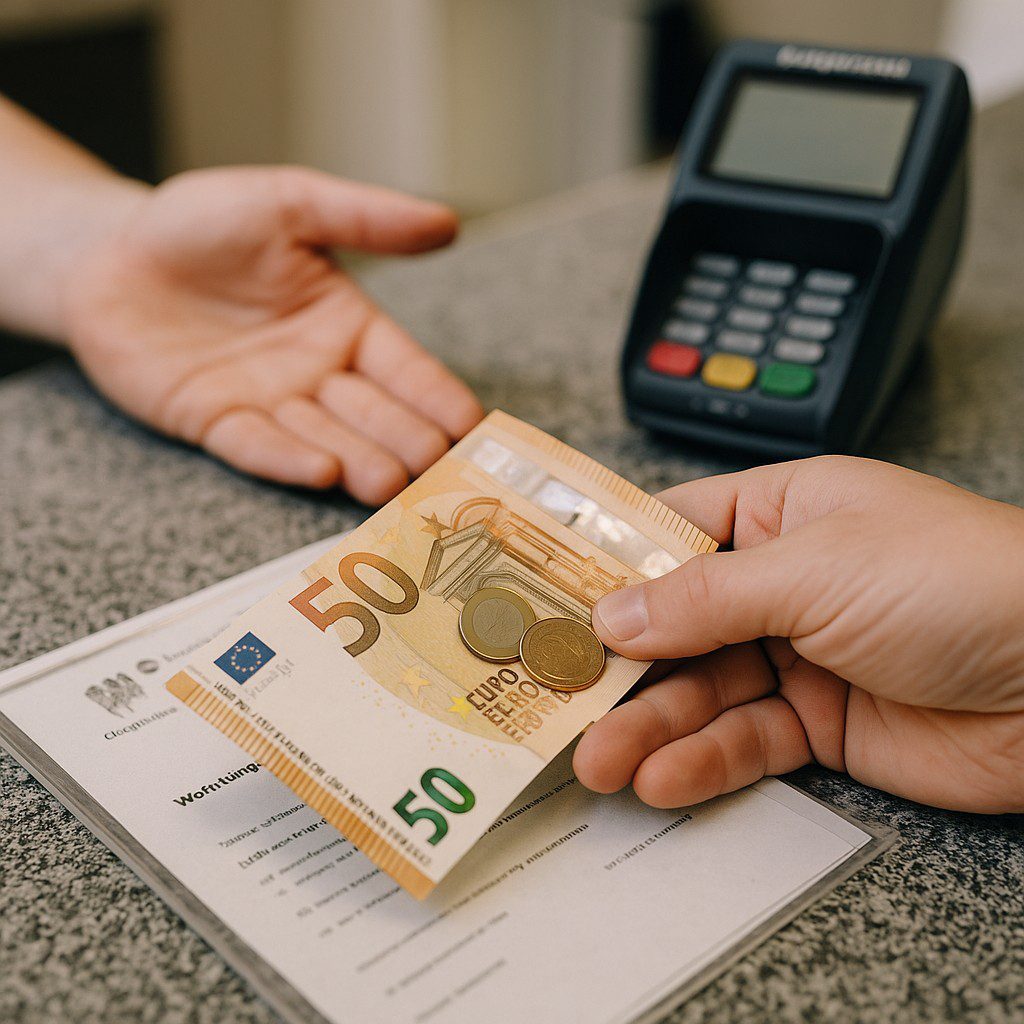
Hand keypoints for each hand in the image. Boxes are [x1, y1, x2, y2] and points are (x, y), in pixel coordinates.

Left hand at [63, 167, 482, 504]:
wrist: (108, 253)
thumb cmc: (200, 223)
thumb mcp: (288, 204)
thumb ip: (364, 217)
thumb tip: (448, 222)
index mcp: (348, 326)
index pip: (409, 370)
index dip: (441, 398)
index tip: (476, 427)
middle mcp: (317, 374)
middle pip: (377, 417)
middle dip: (410, 444)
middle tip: (441, 471)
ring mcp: (268, 404)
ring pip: (327, 440)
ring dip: (362, 464)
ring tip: (393, 484)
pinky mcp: (214, 423)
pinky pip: (256, 445)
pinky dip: (289, 459)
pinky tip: (323, 471)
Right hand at [574, 457, 1023, 812]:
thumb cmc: (958, 579)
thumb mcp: (813, 569)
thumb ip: (703, 597)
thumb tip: (612, 613)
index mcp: (783, 511)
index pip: (671, 531)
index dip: (608, 565)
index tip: (543, 600)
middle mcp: (784, 581)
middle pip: (676, 623)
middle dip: (619, 665)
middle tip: (556, 697)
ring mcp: (800, 654)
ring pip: (702, 691)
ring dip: (648, 727)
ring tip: (597, 759)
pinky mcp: (821, 724)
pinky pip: (746, 741)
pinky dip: (702, 761)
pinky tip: (660, 777)